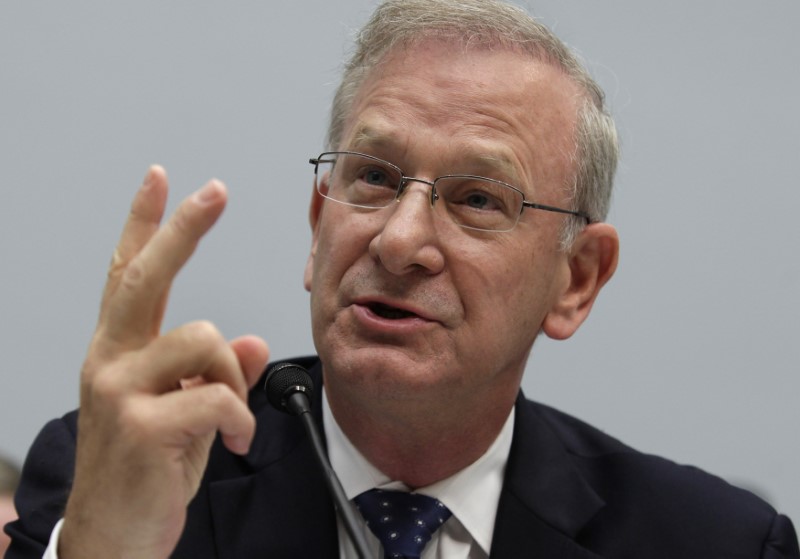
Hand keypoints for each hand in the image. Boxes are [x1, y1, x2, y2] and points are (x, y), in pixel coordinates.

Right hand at [58, 167, 269, 557]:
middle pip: (147, 276)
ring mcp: (119, 390)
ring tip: (231, 418)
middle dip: (183, 228)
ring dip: (233, 376)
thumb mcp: (189, 415)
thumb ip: (216, 373)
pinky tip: (233, 441)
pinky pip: (217, 395)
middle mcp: (111, 360)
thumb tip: (253, 341)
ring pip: (204, 338)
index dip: (143, 224)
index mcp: (121, 352)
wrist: (114, 538)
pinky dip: (239, 418)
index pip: (128, 274)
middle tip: (213, 191)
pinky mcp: (139, 425)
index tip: (160, 178)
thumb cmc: (148, 470)